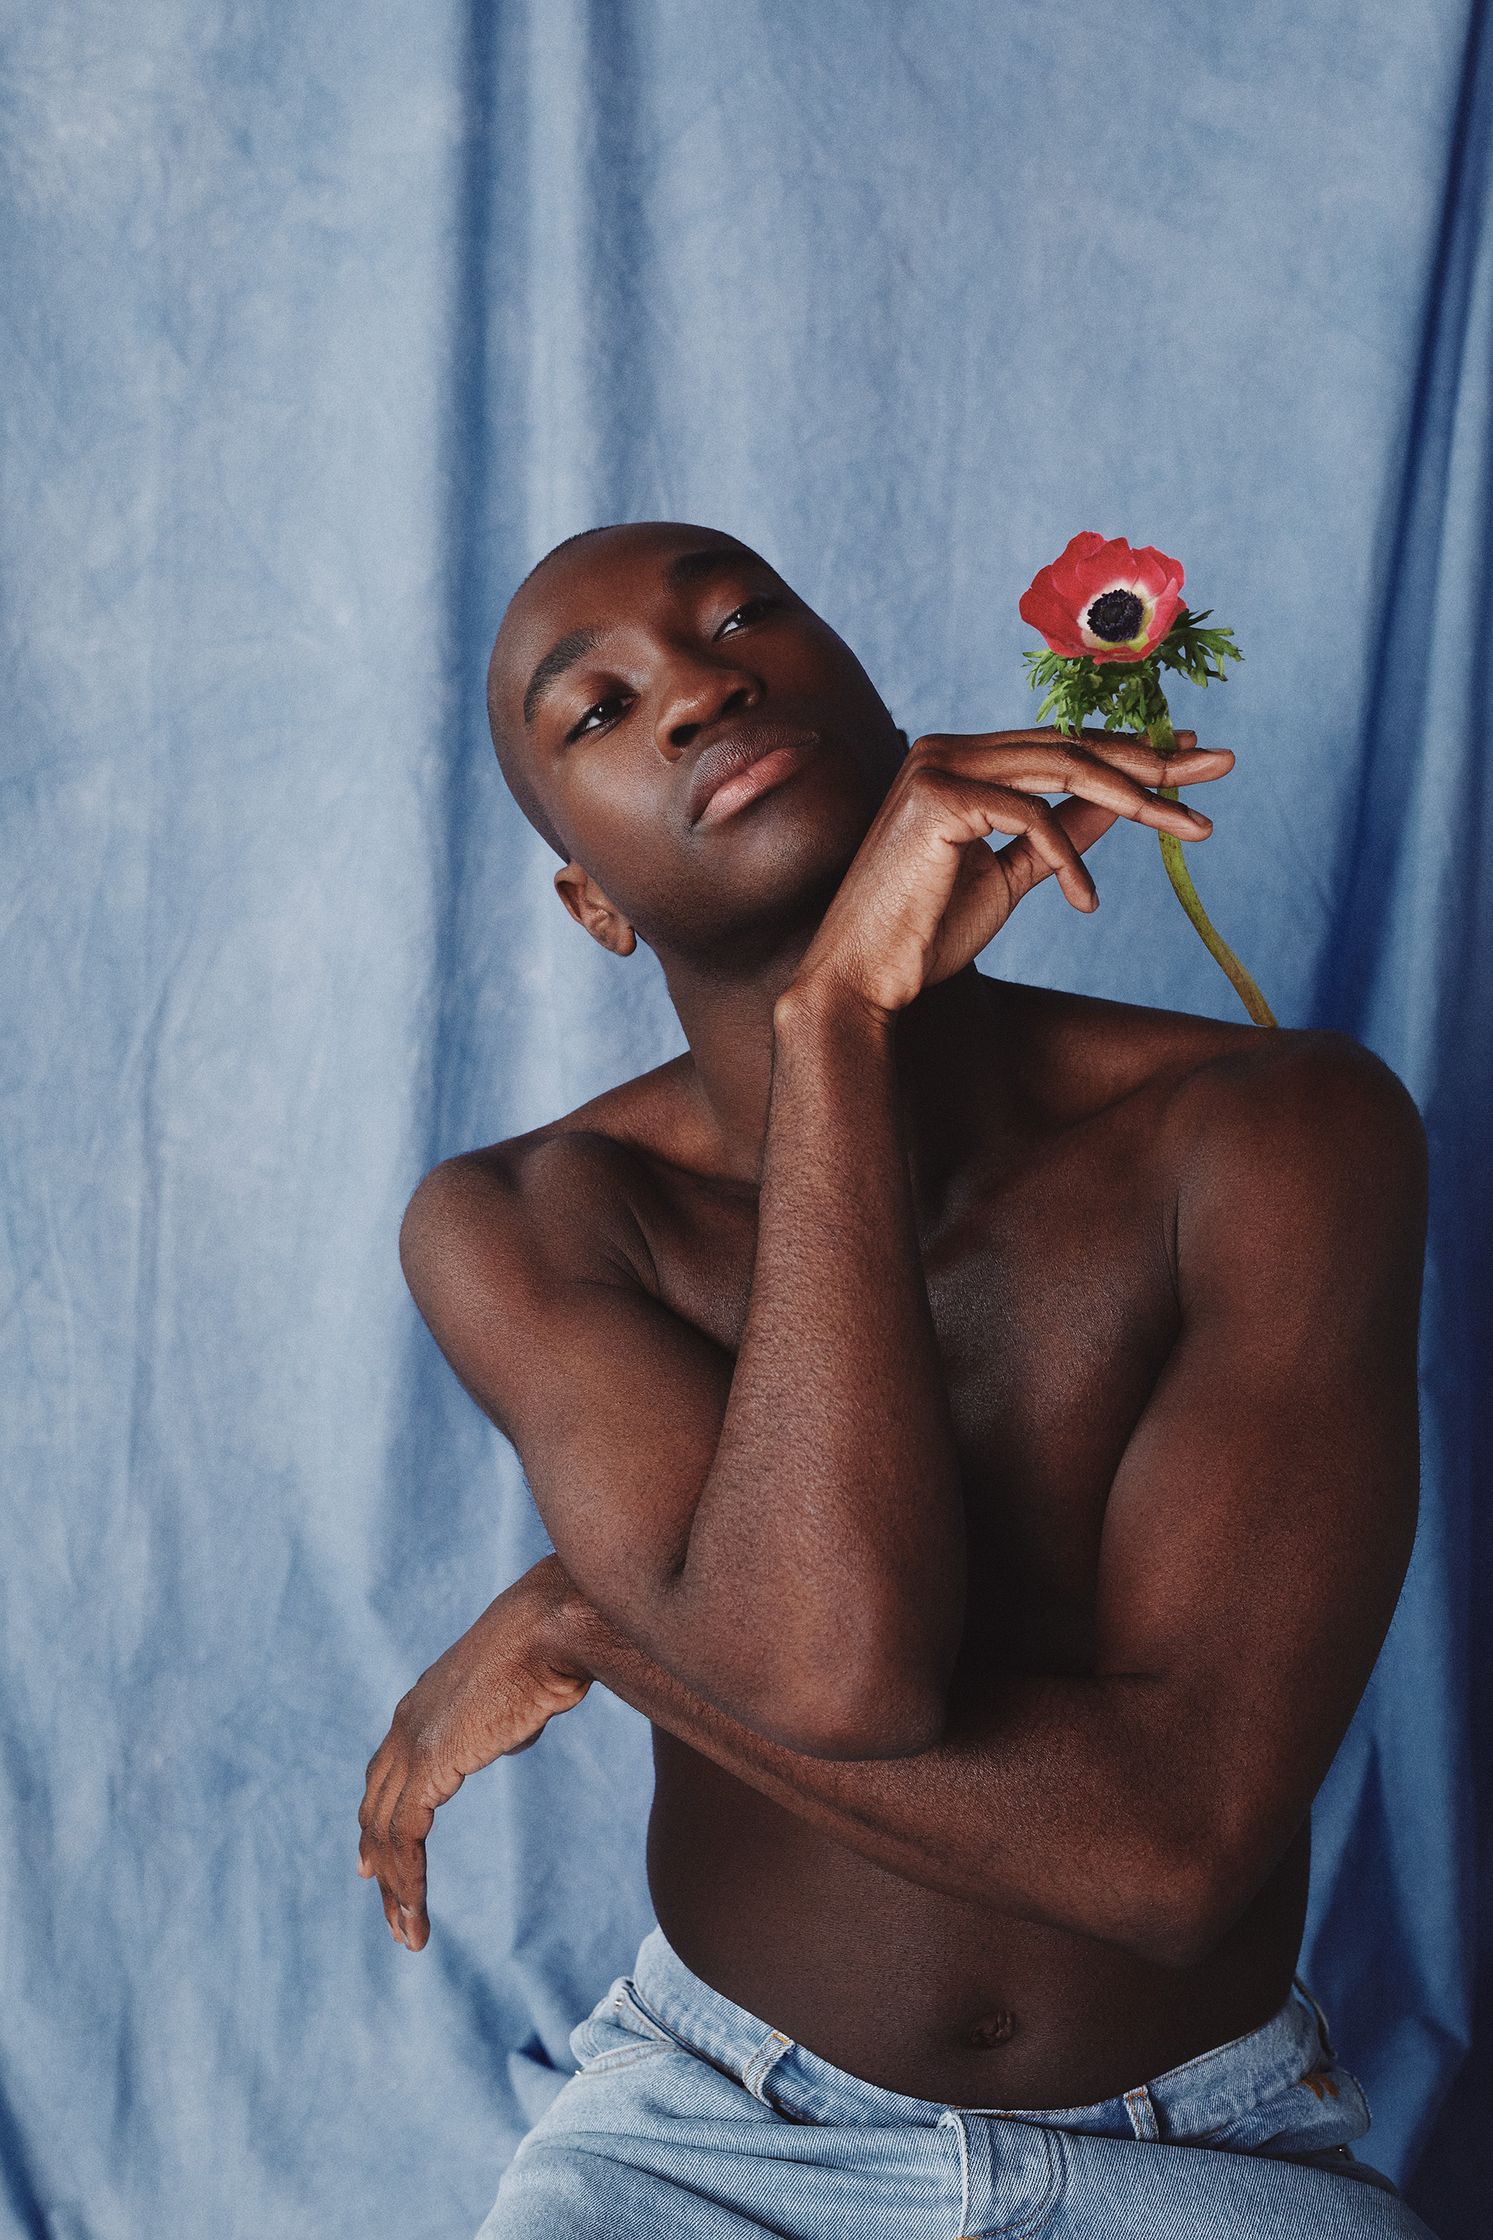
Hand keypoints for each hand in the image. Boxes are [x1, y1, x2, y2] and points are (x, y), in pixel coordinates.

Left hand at [357, 1554, 590, 1949]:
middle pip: (376, 1808)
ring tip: (409, 1934)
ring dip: (396, 1889)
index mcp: (423, 1705)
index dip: (378, 1820)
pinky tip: (416, 1912)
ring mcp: (412, 1744)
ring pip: (386, 1833)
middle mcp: (405, 1725)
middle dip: (380, 1862)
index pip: (385, 1774)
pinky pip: (405, 1838)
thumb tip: (509, 1739)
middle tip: (388, 1908)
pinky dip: (408, 1881)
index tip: (372, 1861)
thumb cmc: (551, 1647)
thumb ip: (505, 1720)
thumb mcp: (520, 1693)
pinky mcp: (429, 1765)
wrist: (552, 1627)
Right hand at [783, 726, 1233, 1022]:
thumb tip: (1125, 803)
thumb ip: (1062, 834)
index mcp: (960, 760)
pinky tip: (1085, 901)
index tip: (1192, 756)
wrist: (864, 977)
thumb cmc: (927, 933)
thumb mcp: (1013, 876)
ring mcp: (937, 765)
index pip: (1062, 744)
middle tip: (1219, 765)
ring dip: (1135, 799)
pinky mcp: (935, 798)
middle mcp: (946, 748)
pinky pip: (1030, 818)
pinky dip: (1069, 861)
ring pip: (1062, 768)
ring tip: (1188, 828)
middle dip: (1152, 760)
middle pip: (1072, 745)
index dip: (1131, 749)